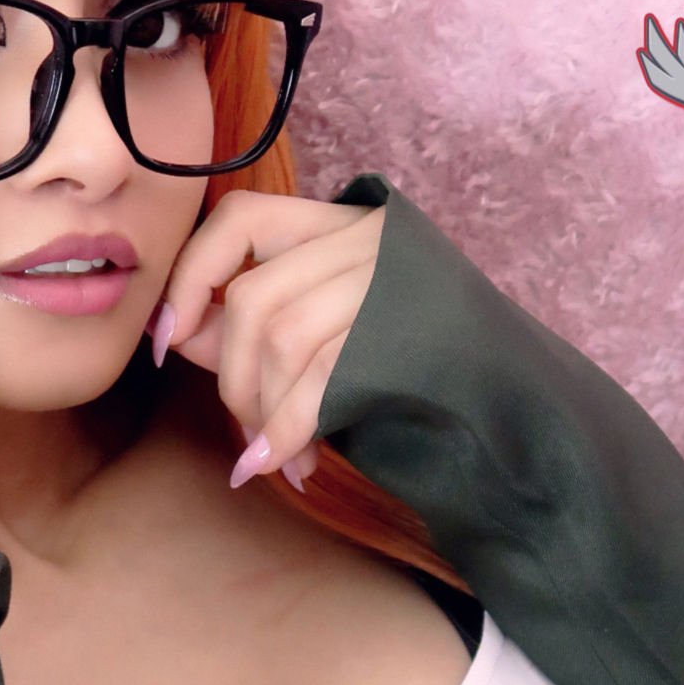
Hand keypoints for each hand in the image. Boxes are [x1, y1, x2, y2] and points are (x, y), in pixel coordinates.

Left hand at [150, 189, 384, 490]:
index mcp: (342, 224)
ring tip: (279, 457)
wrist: (514, 401)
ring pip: (281, 338)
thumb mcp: (328, 334)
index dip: (192, 277)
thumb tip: (178, 336)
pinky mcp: (408, 333)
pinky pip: (322, 379)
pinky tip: (288, 464)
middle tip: (247, 435)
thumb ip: (255, 326)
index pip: (241, 220)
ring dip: (264, 413)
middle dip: (233, 379)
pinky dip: (289, 430)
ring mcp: (392, 281)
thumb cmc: (412, 369)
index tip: (169, 341)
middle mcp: (367, 238)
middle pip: (253, 298)